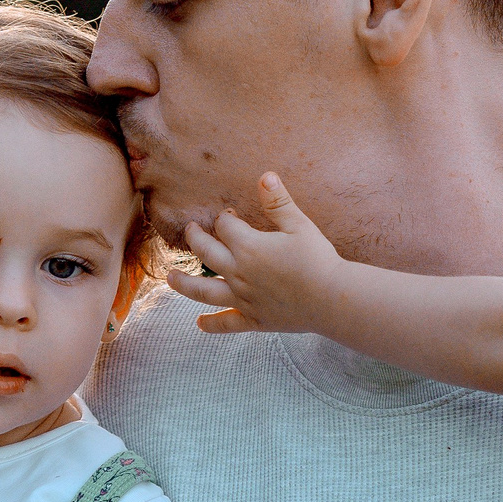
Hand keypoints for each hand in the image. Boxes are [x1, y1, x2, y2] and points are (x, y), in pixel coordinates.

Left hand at [164, 173, 345, 334]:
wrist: (333, 298)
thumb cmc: (318, 259)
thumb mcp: (300, 225)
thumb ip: (278, 202)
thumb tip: (264, 176)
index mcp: (249, 247)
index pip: (224, 227)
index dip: (224, 219)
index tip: (230, 216)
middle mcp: (239, 273)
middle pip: (206, 253)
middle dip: (196, 239)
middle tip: (190, 230)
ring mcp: (243, 299)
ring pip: (204, 291)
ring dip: (184, 284)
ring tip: (169, 278)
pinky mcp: (254, 320)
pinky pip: (227, 324)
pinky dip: (212, 325)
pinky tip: (199, 324)